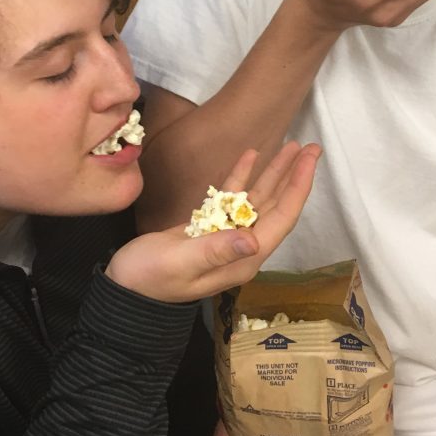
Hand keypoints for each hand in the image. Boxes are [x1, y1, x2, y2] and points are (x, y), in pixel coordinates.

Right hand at [105, 141, 319, 301]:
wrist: (124, 289)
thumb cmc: (149, 279)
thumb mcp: (180, 263)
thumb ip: (215, 251)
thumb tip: (253, 241)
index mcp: (243, 257)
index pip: (281, 218)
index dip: (298, 187)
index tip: (310, 159)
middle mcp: (242, 247)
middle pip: (276, 206)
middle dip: (293, 176)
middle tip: (312, 147)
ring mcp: (227, 236)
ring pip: (258, 200)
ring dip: (273, 173)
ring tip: (290, 146)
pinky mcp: (209, 227)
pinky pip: (233, 198)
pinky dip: (242, 177)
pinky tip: (251, 155)